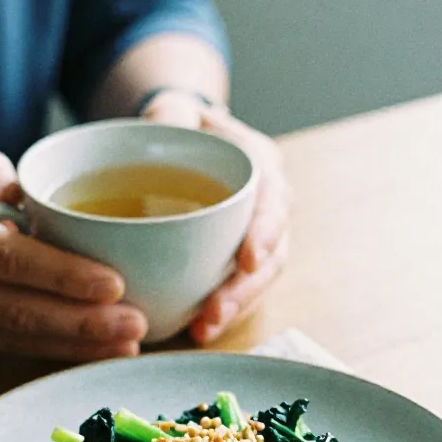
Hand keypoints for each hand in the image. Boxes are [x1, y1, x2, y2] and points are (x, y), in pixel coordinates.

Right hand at [0, 143, 147, 358]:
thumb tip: (27, 191)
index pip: (2, 258)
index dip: (62, 275)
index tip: (114, 284)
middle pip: (12, 311)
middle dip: (81, 325)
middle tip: (138, 328)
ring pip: (6, 339)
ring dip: (69, 347)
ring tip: (123, 346)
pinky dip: (38, 351)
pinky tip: (78, 349)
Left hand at [142, 96, 289, 343]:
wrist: (176, 144)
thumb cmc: (176, 126)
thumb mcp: (171, 110)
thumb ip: (170, 114)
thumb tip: (166, 123)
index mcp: (259, 163)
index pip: (274, 198)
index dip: (265, 231)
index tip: (247, 260)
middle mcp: (267, 204)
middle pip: (272, 253)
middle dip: (245, 289)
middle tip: (214, 314)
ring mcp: (254, 237)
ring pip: (258, 280)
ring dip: (234, 309)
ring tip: (202, 332)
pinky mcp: (235, 261)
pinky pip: (237, 290)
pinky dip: (219, 311)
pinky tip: (193, 331)